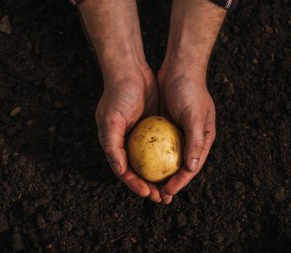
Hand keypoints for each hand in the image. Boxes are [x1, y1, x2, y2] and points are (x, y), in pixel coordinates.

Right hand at [95, 64, 161, 202]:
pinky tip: (180, 166)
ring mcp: (142, 136)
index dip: (136, 185)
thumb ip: (112, 145)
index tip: (149, 193)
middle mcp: (127, 144)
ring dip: (162, 176)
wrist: (131, 70)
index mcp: (114, 145)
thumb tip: (120, 171)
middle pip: (140, 171)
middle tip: (163, 197)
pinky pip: (163, 146)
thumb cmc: (118, 95)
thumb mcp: (111, 120)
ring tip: (173, 188)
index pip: (125, 172)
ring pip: (153, 162)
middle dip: (151, 186)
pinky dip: (169, 158)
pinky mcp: (154, 127)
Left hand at [157, 64, 215, 203]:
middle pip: (179, 167)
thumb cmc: (190, 91)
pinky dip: (150, 157)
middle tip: (157, 197)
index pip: (191, 168)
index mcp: (203, 139)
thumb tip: (192, 168)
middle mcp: (191, 139)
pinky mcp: (165, 126)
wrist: (179, 68)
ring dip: (158, 174)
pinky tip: (139, 165)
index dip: (180, 183)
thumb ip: (195, 141)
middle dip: (169, 184)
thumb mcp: (195, 116)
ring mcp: (177, 133)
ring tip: (147, 186)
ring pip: (166, 159)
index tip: (166, 193)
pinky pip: (156, 146)